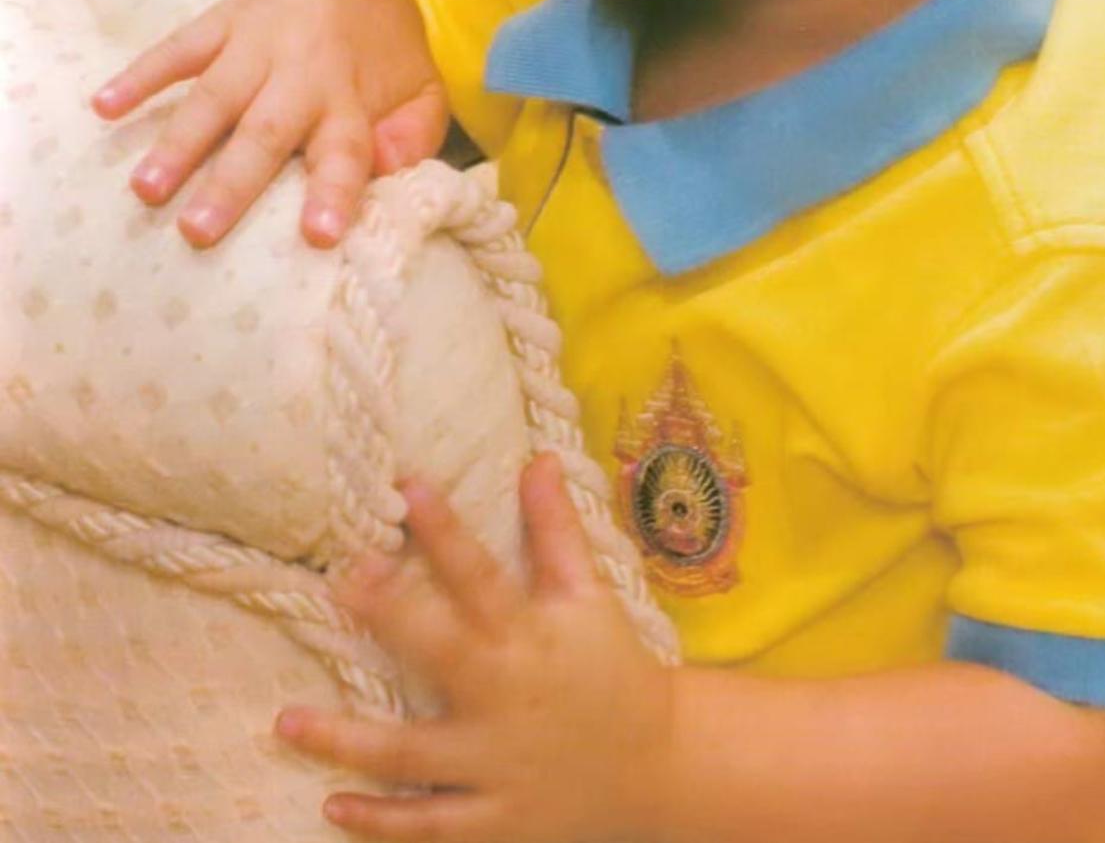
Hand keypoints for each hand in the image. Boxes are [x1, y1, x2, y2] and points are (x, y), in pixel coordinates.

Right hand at [90, 0, 447, 249]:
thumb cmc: (386, 51)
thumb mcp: (423, 90)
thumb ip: (416, 133)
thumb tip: (388, 167)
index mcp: (351, 98)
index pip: (346, 152)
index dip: (333, 193)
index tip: (318, 236)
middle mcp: (302, 72)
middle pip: (265, 132)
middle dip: (231, 182)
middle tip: (197, 232)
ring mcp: (256, 43)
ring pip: (214, 96)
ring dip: (178, 142)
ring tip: (145, 188)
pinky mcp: (222, 20)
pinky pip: (178, 46)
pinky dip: (141, 74)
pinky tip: (104, 106)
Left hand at [275, 453, 674, 842]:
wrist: (658, 767)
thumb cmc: (613, 668)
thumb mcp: (590, 596)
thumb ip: (557, 529)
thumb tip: (537, 457)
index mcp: (532, 636)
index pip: (482, 574)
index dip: (445, 531)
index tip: (406, 488)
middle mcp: (508, 696)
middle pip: (440, 653)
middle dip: (389, 620)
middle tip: (337, 586)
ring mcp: (497, 765)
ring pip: (412, 756)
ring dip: (348, 742)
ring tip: (287, 722)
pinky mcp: (494, 820)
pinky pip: (430, 826)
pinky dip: (381, 822)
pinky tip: (333, 806)